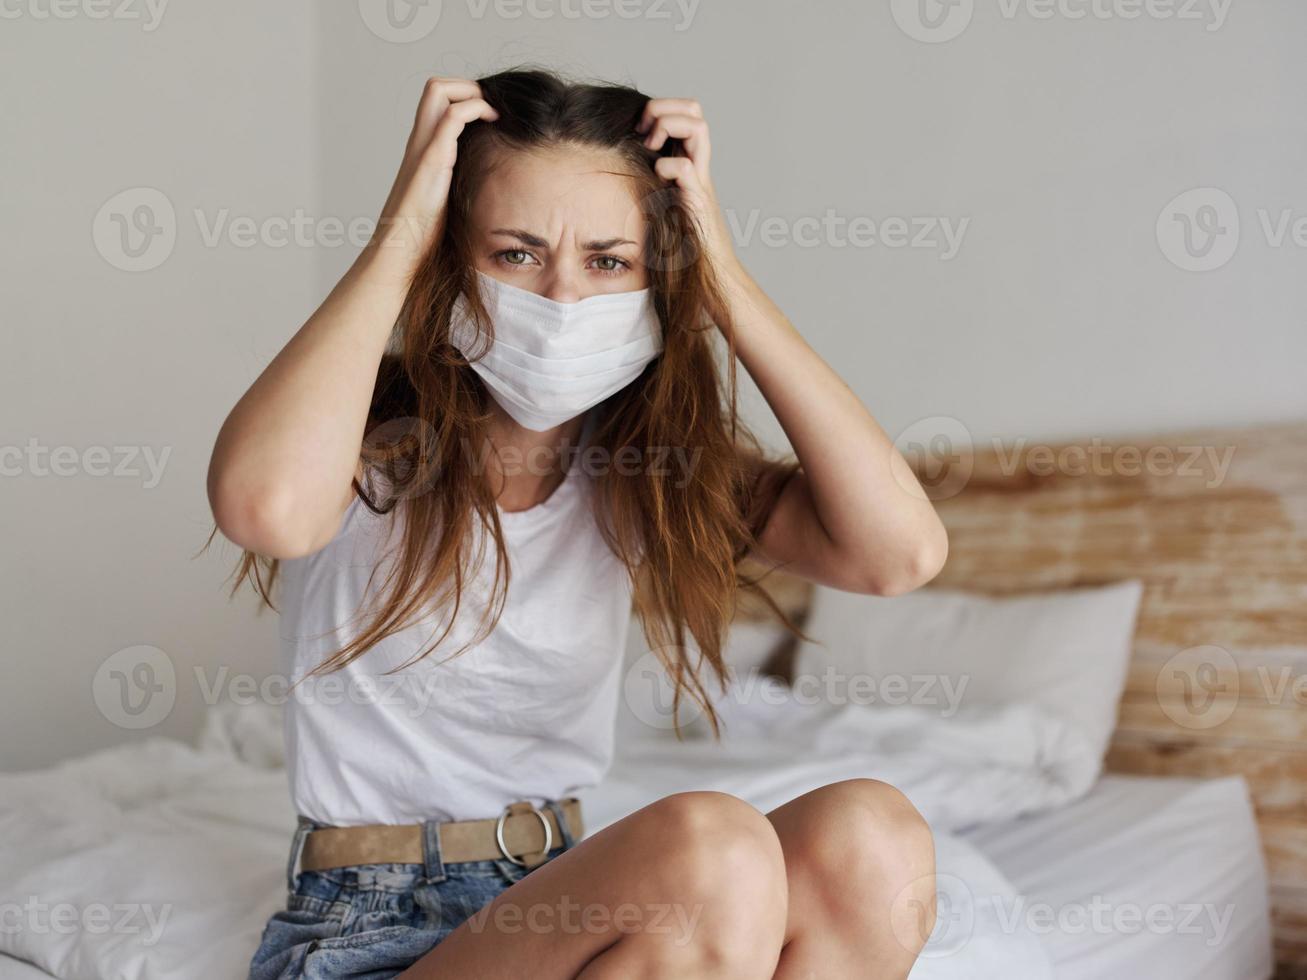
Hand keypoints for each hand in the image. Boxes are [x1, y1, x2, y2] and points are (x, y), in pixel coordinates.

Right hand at [371, 77, 497, 272]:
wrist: (402, 253)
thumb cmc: (423, 236)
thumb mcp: (447, 201)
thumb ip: (459, 185)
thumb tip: (487, 189)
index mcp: (424, 150)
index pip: (437, 101)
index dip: (464, 95)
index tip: (490, 113)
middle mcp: (420, 142)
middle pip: (436, 87)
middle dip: (468, 85)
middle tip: (493, 107)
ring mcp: (423, 148)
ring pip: (439, 91)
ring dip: (472, 91)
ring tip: (496, 111)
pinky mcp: (432, 161)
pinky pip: (452, 118)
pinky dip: (476, 109)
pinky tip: (494, 122)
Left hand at [637, 98, 740, 281]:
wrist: (709, 275)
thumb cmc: (681, 246)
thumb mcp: (658, 203)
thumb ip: (649, 182)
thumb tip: (615, 165)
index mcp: (688, 162)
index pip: (685, 112)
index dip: (662, 108)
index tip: (638, 128)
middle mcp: (698, 166)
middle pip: (695, 109)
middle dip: (664, 108)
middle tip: (644, 131)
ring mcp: (701, 181)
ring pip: (698, 127)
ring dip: (669, 126)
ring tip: (651, 146)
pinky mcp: (699, 202)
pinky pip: (687, 168)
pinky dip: (667, 166)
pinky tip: (656, 179)